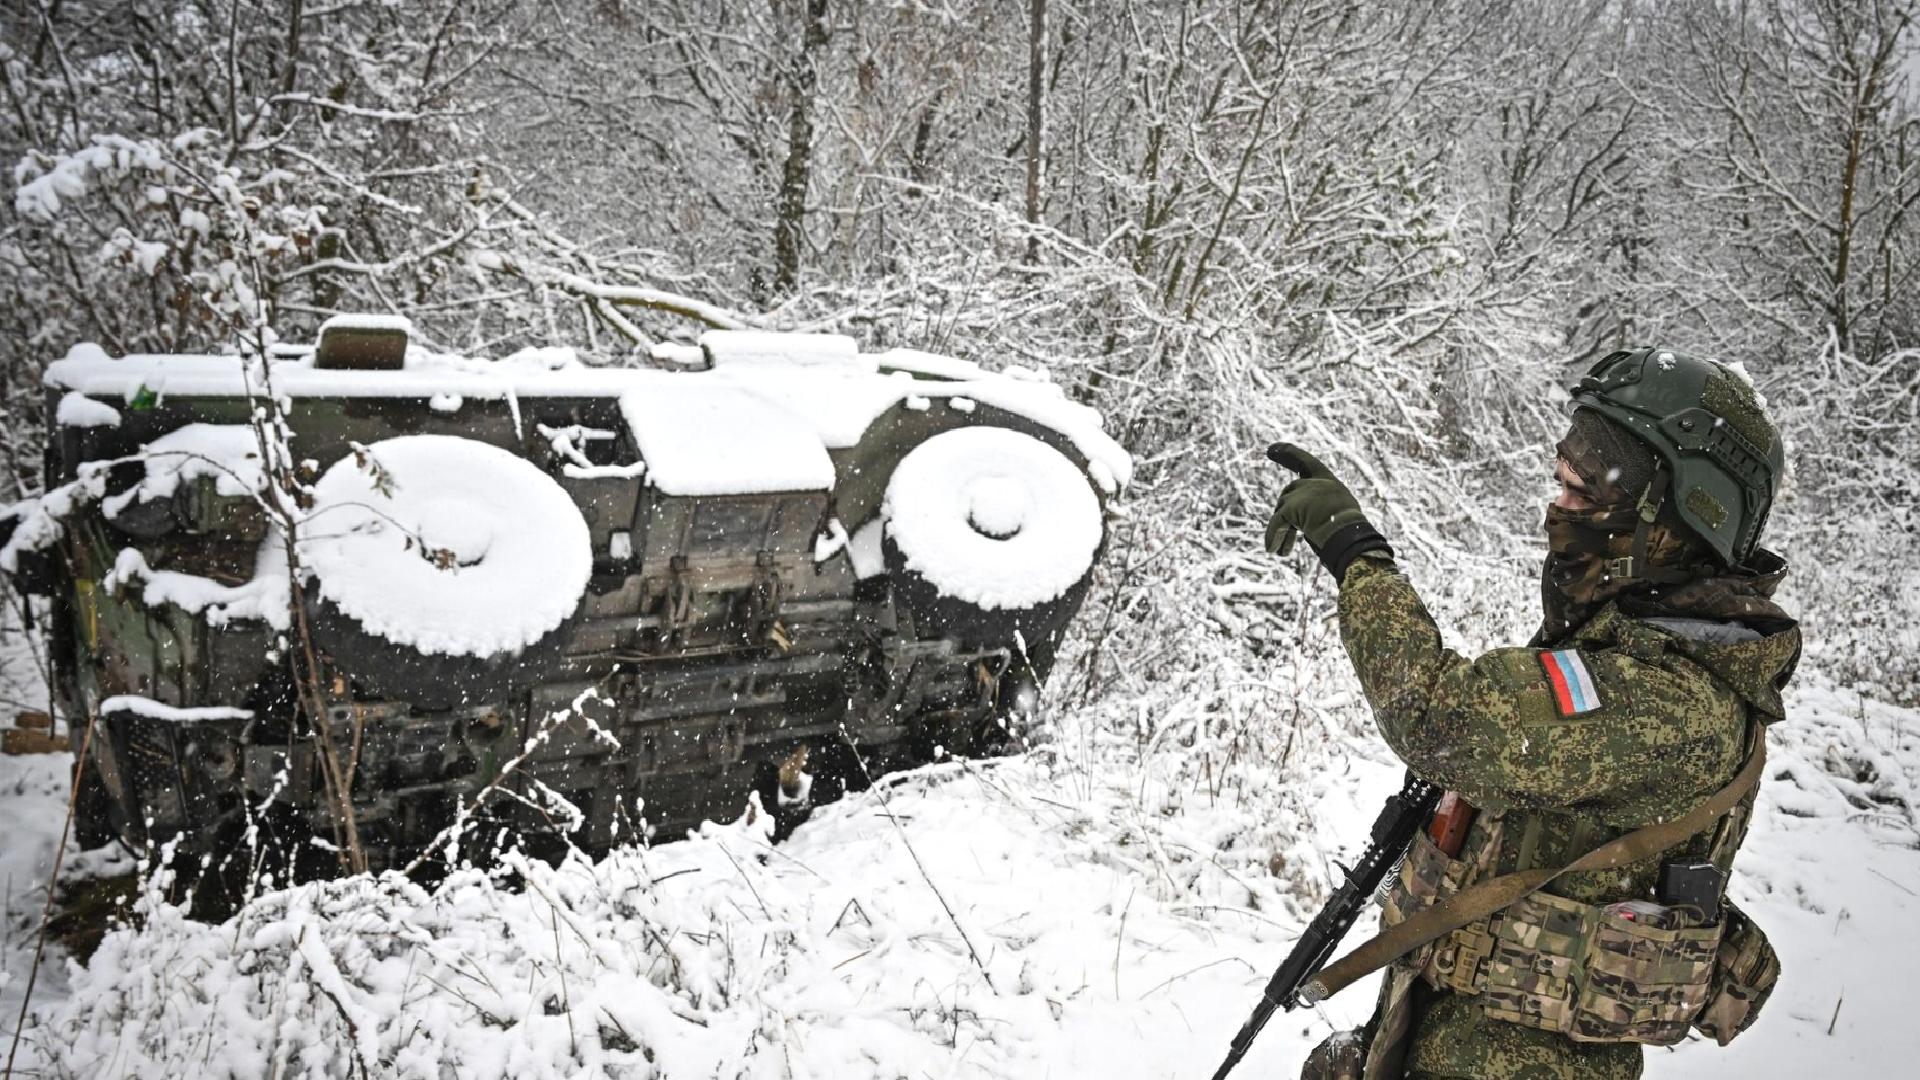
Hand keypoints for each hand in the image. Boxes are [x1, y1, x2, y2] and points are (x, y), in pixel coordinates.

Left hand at [1264, 442, 1392, 579]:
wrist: (1349, 536)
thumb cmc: (1351, 533)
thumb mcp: (1341, 514)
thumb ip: (1323, 509)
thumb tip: (1305, 522)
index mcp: (1329, 483)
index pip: (1306, 463)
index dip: (1288, 454)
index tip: (1271, 449)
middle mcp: (1315, 484)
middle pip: (1289, 492)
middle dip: (1283, 514)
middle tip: (1280, 540)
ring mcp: (1302, 494)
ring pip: (1281, 511)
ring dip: (1280, 533)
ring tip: (1282, 551)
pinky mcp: (1291, 507)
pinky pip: (1276, 523)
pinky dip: (1273, 537)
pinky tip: (1273, 550)